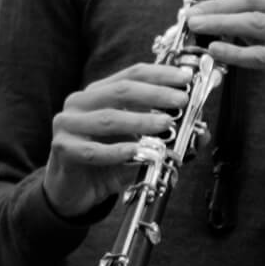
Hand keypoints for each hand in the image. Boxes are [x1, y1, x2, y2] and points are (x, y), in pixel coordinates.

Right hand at [42, 60, 193, 217]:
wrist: (73, 192)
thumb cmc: (107, 163)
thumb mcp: (139, 144)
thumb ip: (165, 135)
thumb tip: (202, 131)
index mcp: (99, 93)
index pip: (132, 74)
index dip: (161, 74)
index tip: (187, 78)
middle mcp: (81, 103)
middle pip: (121, 91)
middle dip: (155, 94)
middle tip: (182, 99)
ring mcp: (68, 124)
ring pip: (109, 119)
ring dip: (141, 121)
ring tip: (166, 124)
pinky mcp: (62, 148)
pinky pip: (94, 150)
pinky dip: (118, 151)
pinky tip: (136, 152)